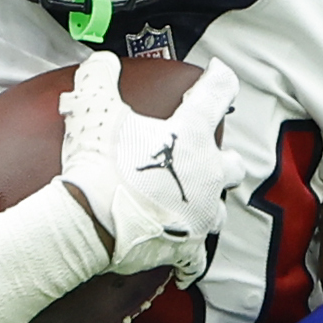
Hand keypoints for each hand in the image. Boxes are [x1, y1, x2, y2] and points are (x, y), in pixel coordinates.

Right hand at [56, 56, 251, 279]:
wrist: (89, 220)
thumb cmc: (98, 162)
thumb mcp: (93, 107)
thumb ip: (100, 77)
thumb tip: (102, 61)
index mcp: (191, 135)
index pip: (218, 93)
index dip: (220, 78)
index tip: (218, 73)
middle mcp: (206, 174)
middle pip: (233, 164)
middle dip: (222, 160)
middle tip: (204, 157)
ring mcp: (201, 214)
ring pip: (220, 212)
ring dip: (208, 206)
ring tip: (192, 204)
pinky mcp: (187, 248)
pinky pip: (197, 260)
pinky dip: (190, 259)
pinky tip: (184, 261)